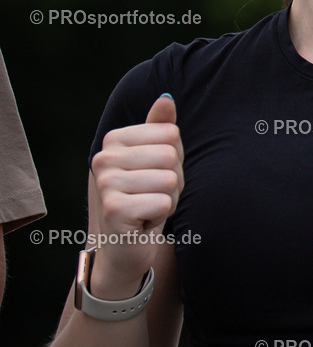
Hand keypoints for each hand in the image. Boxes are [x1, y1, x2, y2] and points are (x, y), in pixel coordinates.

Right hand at [89, 95, 183, 295]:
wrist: (125, 248)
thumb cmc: (145, 200)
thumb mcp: (156, 161)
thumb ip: (159, 129)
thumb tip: (166, 98)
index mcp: (113, 139)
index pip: (171, 135)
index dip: (174, 161)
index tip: (155, 177)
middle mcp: (104, 157)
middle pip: (170, 156)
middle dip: (173, 182)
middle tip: (153, 197)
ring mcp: (106, 183)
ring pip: (169, 180)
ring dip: (168, 200)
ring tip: (148, 209)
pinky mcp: (114, 209)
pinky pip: (163, 203)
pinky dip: (161, 216)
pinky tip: (143, 223)